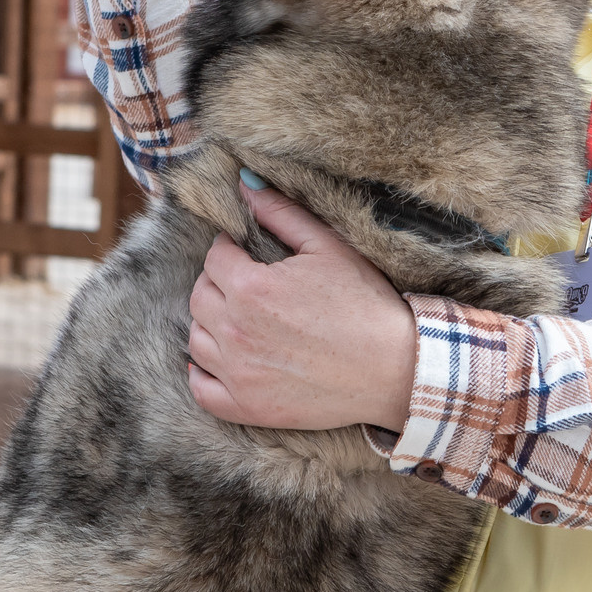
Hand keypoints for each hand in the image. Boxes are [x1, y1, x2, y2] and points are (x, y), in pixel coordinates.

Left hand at [185, 181, 417, 431]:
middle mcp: (236, 331)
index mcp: (252, 288)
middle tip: (247, 284)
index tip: (246, 252)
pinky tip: (220, 360)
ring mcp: (239, 373)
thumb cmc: (366, 304)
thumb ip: (281, 213)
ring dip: (211, 323)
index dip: (230, 249)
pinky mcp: (248, 406)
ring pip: (196, 339)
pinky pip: (202, 389)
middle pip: (199, 296)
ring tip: (241, 318)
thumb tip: (245, 185)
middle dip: (219, 283)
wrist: (395, 368)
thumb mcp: (328, 247)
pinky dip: (201, 374)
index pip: (215, 258)